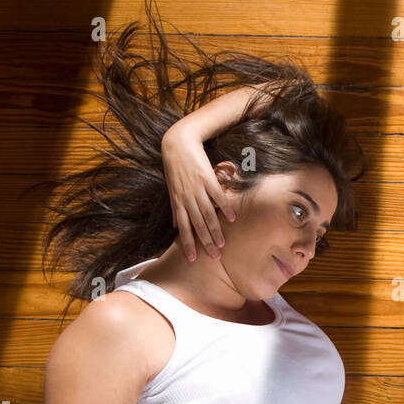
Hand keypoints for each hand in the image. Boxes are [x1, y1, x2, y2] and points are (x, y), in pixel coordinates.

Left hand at [161, 128, 234, 263]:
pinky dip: (224, 207)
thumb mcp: (171, 189)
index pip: (183, 228)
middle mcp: (187, 198)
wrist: (177, 144)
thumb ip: (175, 208)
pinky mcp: (207, 178)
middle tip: (215, 257)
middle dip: (205, 242)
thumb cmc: (174, 167)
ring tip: (223, 244)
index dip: (188, 244)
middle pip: (197, 225)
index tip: (193, 258)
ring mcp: (197, 188)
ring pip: (207, 214)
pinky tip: (232, 218)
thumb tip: (174, 226)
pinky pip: (217, 196)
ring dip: (215, 230)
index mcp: (178, 202)